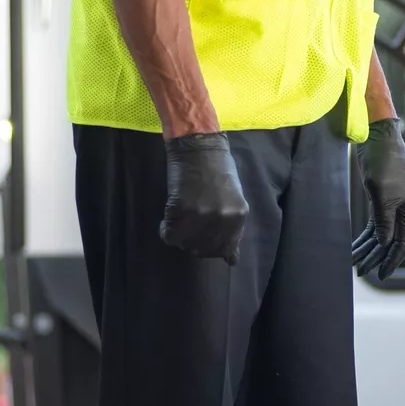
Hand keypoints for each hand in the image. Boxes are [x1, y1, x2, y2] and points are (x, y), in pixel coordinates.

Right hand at [159, 132, 248, 264]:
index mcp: (238, 216)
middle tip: (189, 226)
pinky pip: (169, 233)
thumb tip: (231, 260)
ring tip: (180, 219)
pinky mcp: (180, 209)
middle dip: (194, 242)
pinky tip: (168, 218)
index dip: (212, 248)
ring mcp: (201, 215)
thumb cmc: (218, 169)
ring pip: (185, 243)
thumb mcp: (233, 199)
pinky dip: (166, 229)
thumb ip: (231, 227)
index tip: (204, 239)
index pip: (225, 250)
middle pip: (203, 249)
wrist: (198, 146)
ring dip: (180, 236)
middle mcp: (222, 219)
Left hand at [353, 118, 404, 280]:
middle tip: (360, 272)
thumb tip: (383, 243)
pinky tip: (357, 246)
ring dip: (369, 247)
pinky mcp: (382, 199)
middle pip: (392, 239)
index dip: (392, 259)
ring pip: (382, 233)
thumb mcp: (383, 195)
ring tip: (354, 263)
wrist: (378, 138)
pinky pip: (376, 223)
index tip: (381, 275)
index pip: (404, 241)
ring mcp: (395, 204)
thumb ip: (384, 221)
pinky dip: (366, 235)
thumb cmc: (384, 164)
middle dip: (376, 256)